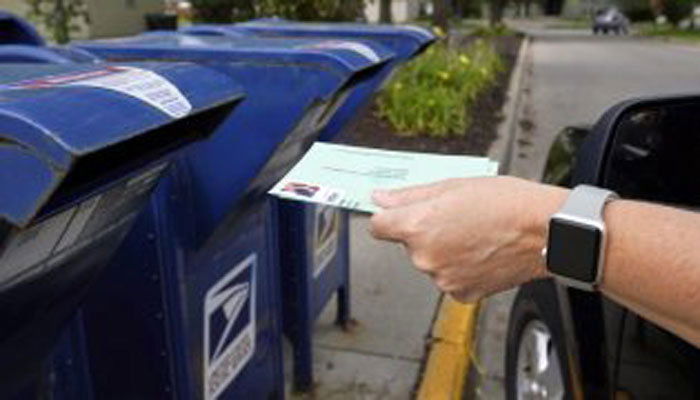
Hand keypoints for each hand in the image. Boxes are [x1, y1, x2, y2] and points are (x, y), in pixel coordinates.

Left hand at [370, 176, 566, 302]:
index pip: (378, 226)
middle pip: (409, 244)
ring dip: (445, 251)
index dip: (391, 217)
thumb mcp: (454, 186)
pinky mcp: (461, 293)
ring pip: (431, 261)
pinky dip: (461, 268)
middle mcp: (425, 257)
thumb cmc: (508, 204)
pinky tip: (481, 253)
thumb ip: (410, 196)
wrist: (546, 232)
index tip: (400, 215)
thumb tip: (381, 198)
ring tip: (475, 235)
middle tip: (458, 218)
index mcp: (418, 227)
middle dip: (427, 232)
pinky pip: (450, 278)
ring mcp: (442, 278)